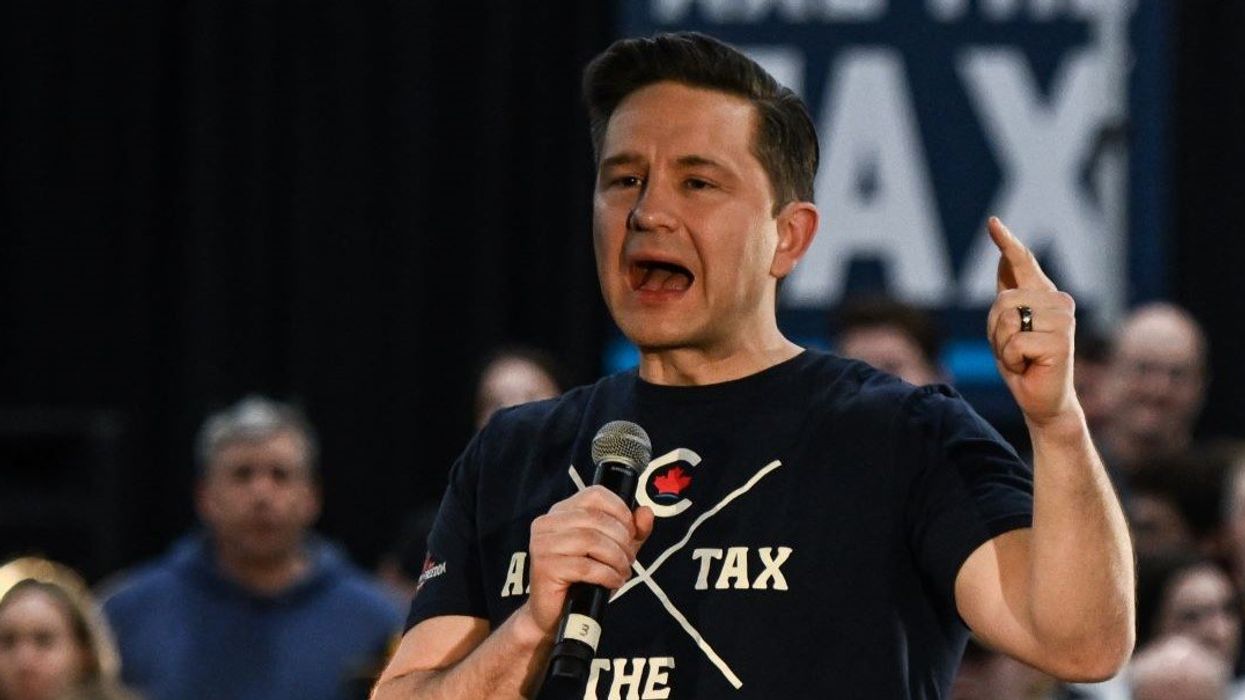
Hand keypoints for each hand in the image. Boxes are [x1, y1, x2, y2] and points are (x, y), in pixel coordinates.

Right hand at [522, 486, 653, 634]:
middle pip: (595, 518)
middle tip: (629, 558)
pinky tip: (613, 582)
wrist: (555, 614)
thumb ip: (632, 532)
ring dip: (616, 558)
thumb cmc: (582, 579)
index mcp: (561, 511)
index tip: (631, 532)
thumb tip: (646, 513)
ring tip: (622, 571)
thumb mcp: (613, 550)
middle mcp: (548, 523)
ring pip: (591, 540)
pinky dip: (607, 574)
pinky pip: (585, 567)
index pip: (594, 494)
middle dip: (621, 539)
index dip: (620, 510)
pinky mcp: (545, 567)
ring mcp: (543, 544)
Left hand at [985, 217, 1080, 428]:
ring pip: (1005, 320)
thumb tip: (1003, 260)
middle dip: (996, 330)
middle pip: (1001, 300)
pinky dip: (1012, 360)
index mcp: (1044, 296)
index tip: (993, 223)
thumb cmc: (1025, 362)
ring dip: (1003, 347)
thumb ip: (1009, 296)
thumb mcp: (1008, 327)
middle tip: (1014, 349)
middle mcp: (1059, 302)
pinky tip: (1029, 367)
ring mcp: (1062, 321)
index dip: (1006, 242)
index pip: (1023, 263)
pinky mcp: (1060, 342)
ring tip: (1023, 358)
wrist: (1043, 399)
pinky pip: (1013, 344)